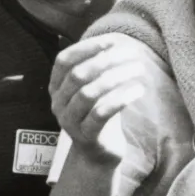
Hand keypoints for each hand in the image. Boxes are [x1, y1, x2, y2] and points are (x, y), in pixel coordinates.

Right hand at [49, 35, 175, 165]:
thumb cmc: (98, 114)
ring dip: (116, 77)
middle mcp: (58, 103)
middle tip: (132, 54)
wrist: (98, 154)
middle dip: (107, 60)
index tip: (112, 41)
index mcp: (56, 87)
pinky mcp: (86, 136)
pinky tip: (138, 90)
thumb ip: (97, 69)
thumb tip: (116, 42)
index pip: (64, 60)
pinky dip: (121, 98)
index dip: (86, 48)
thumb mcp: (94, 89)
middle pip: (78, 75)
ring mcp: (69, 121)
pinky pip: (101, 113)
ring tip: (139, 69)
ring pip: (89, 93)